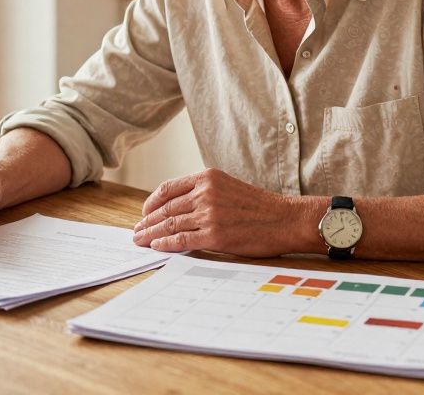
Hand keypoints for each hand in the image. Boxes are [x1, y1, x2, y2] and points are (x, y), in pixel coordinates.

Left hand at [131, 168, 301, 256]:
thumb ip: (204, 193)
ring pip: (169, 224)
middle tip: (136, 230)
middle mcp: (205, 193)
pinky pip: (181, 239)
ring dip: (151, 234)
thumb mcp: (228, 187)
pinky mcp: (214, 235)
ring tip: (140, 240)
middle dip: (147, 221)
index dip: (151, 202)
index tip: (144, 212)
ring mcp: (208, 214)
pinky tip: (156, 246)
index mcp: (207, 178)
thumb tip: (178, 208)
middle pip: (165, 208)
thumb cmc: (260, 207)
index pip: (168, 188)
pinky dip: (165, 243)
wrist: (286, 219)